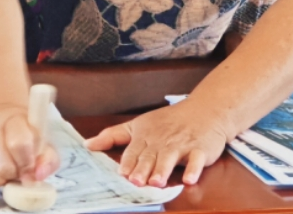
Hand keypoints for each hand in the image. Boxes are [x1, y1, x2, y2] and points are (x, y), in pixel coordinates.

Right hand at [0, 106, 60, 189]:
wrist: (2, 123)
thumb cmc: (28, 138)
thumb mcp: (45, 145)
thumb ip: (48, 161)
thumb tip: (37, 177)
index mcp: (15, 119)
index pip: (19, 143)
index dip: (27, 162)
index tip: (31, 169)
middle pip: (2, 165)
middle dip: (14, 174)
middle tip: (19, 170)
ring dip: (2, 180)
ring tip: (8, 170)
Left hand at [85, 101, 228, 186]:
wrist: (204, 109)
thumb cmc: (169, 121)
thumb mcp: (138, 124)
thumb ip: (113, 135)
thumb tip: (87, 144)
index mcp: (145, 135)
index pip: (134, 151)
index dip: (128, 162)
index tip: (122, 174)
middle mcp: (162, 140)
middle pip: (151, 156)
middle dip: (143, 169)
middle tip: (136, 181)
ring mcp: (182, 144)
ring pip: (171, 158)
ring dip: (164, 169)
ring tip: (157, 181)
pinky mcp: (200, 149)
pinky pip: (196, 160)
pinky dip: (193, 169)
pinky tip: (189, 179)